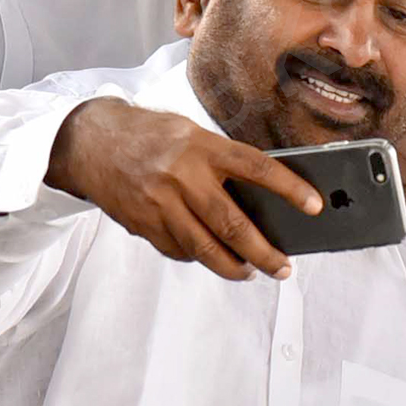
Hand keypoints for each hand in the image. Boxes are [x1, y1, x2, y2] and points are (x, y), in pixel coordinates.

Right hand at [45, 97, 322, 280]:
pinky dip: (199, 257)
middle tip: (283, 267)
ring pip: (204, 247)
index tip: (313, 206)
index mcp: (202, 146)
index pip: (257, 168)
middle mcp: (182, 175)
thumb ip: (222, 160)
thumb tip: (261, 195)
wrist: (92, 142)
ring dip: (233, 266)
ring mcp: (160, 204)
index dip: (289, 188)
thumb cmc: (152, 135)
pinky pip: (178, 250)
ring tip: (252, 271)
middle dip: (263, 252)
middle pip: (232, 224)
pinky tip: (211, 257)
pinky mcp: (142, 224)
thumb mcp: (191, 134)